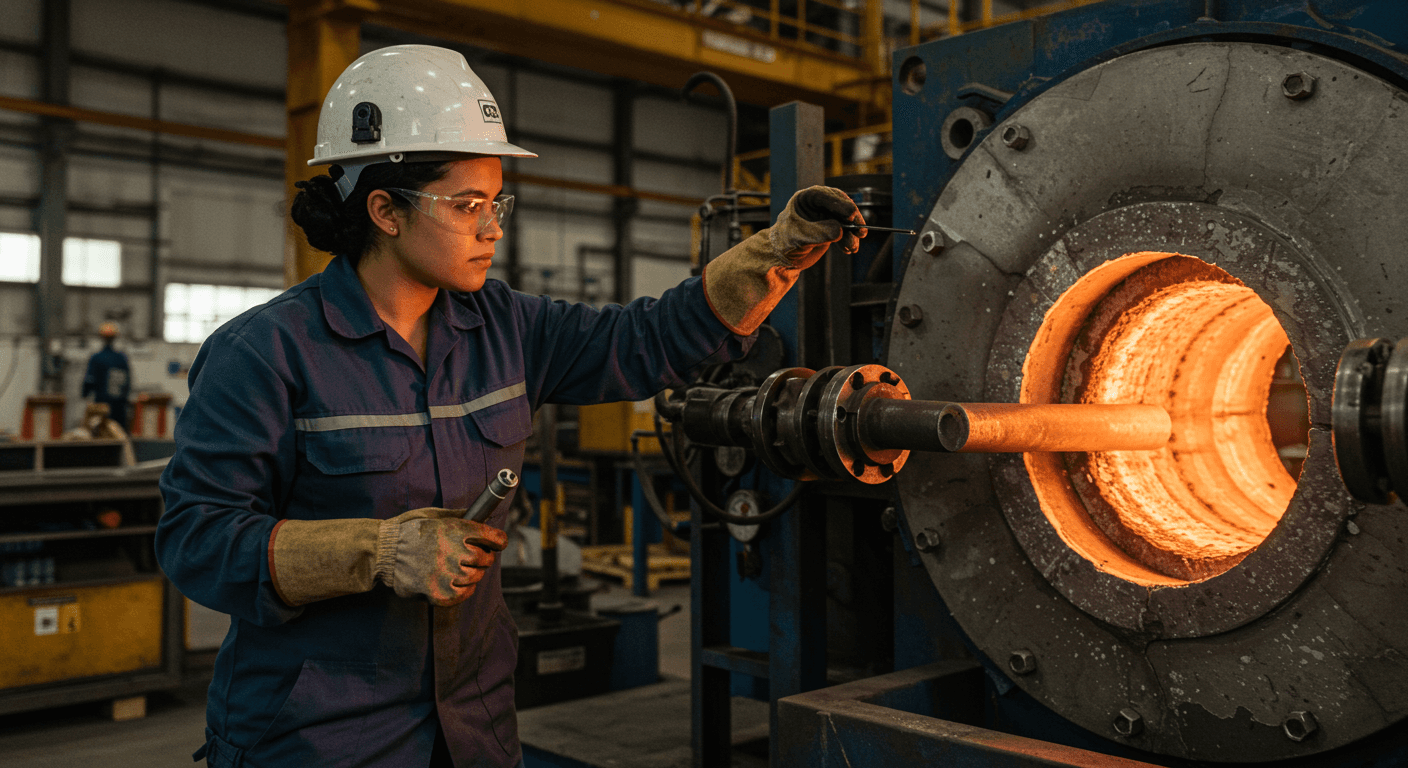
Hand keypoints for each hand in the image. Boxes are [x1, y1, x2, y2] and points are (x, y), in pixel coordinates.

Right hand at [377, 507, 508, 606]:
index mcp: (454, 529)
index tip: (498, 543)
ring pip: (476, 577)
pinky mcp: (438, 592)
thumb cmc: (409, 531)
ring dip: (471, 574)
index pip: (492, 536)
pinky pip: (463, 594)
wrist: (383, 552)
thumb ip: (460, 516)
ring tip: (457, 568)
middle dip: (483, 558)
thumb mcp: (434, 516)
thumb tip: (484, 514)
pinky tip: (455, 583)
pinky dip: (464, 590)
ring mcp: (446, 573)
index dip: (498, 540)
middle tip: (471, 556)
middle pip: (486, 559)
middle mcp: (453, 550)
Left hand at [771, 186, 866, 267]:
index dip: (839, 204)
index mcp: (805, 199)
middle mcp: (817, 204)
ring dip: (851, 233)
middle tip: (860, 230)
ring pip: (844, 220)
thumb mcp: (799, 237)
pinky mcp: (831, 228)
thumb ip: (818, 233)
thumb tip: (839, 231)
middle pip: (839, 206)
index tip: (851, 215)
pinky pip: (843, 232)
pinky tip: (849, 249)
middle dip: (851, 219)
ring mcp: (825, 216)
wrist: (782, 258)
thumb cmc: (784, 243)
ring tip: (853, 247)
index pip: (824, 196)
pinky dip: (848, 240)